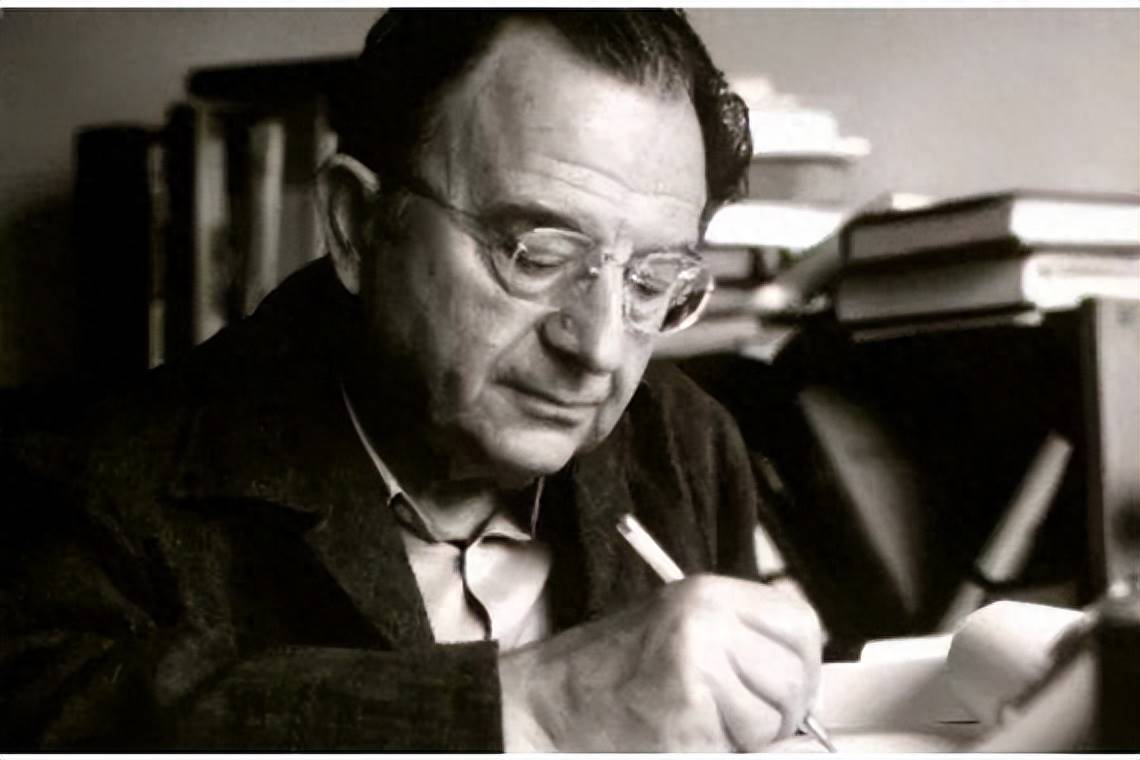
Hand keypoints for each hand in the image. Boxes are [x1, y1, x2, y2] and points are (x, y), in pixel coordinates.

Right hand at [498, 573, 821, 750]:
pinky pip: (740, 751)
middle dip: (779, 713)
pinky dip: (718, 754)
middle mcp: (707, 623)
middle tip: (739, 721)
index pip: (800, 625)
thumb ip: (738, 636)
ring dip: (747, 740)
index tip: (784, 688)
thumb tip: (803, 670)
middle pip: (795, 677)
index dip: (801, 665)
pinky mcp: (689, 720)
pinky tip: (680, 738)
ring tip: (700, 726)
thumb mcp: (679, 627)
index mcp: (707, 594)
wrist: (548, 706)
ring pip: (772, 721)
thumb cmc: (608, 673)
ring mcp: (698, 670)